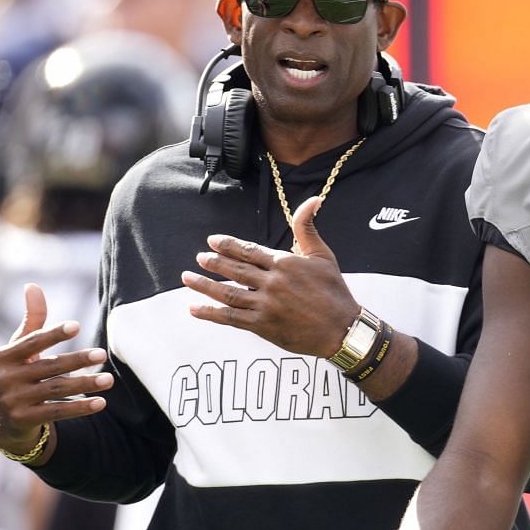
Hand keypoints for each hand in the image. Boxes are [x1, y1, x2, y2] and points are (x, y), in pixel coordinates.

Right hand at [0, 283, 112, 461]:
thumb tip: (32, 285)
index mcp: (1, 357)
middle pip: (48, 366)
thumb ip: (31, 322)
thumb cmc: (16, 375)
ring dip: (85, 384)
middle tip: (102, 354)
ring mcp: (13, 401)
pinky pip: (57, 412)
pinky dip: (80, 408)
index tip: (77, 325)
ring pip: (56, 389)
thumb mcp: (18, 350)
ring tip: (109, 379)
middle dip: (77, 360)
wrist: (1, 422)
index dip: (53, 334)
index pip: (31, 342)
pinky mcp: (23, 420)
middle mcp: (4, 379)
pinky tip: (100, 403)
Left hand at [182, 197, 359, 357]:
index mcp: (284, 263)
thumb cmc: (334, 292)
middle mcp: (272, 283)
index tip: (212, 241)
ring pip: (227, 292)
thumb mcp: (323, 256)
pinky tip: (194, 308)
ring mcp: (265, 305)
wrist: (341, 329)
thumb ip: (308, 228)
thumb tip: (312, 199)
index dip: (228, 245)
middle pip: (235, 270)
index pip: (249, 251)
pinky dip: (210, 313)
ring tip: (187, 278)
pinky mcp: (262, 326)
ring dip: (204, 285)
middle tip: (199, 258)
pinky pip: (230, 318)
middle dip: (214, 262)